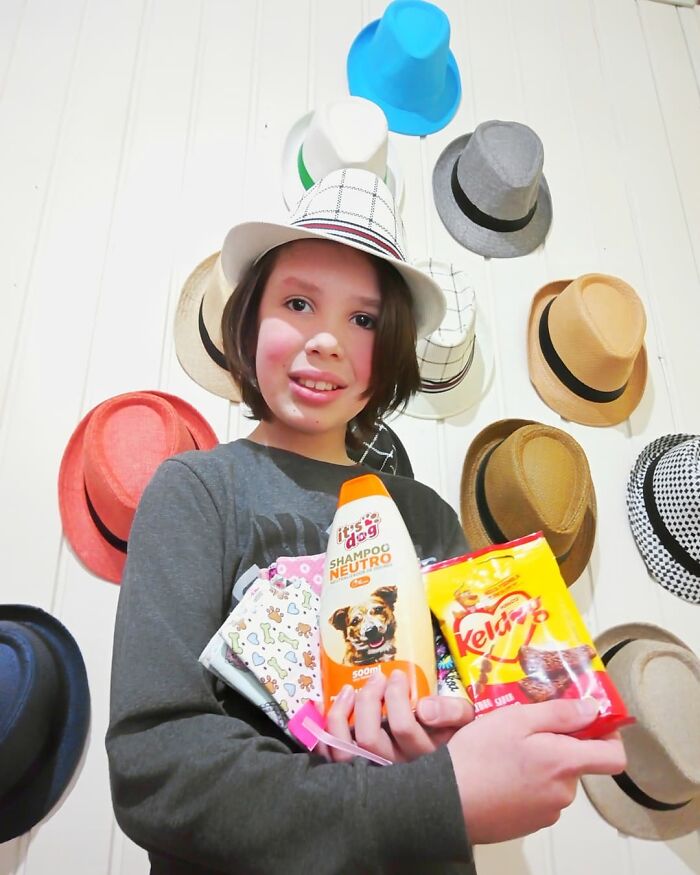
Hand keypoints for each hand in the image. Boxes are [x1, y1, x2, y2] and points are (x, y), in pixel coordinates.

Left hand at [325, 669, 473, 762]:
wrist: (445, 775)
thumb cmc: (450, 740)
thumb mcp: (464, 723)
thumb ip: (452, 711)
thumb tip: (423, 707)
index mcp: (422, 758)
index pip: (403, 727)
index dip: (397, 696)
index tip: (397, 675)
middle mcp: (394, 772)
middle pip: (369, 738)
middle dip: (369, 700)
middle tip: (377, 678)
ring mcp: (372, 777)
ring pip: (345, 752)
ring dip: (341, 715)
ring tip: (349, 690)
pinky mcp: (353, 776)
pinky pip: (331, 759)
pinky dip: (324, 733)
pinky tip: (327, 708)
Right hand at [447, 697, 626, 843]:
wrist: (446, 801)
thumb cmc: (479, 755)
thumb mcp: (516, 719)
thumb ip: (559, 713)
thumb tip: (592, 710)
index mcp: (565, 764)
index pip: (614, 757)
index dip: (608, 736)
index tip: (590, 721)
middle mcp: (564, 793)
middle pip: (577, 763)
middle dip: (558, 744)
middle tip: (524, 728)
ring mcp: (547, 812)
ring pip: (554, 779)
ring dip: (539, 764)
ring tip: (505, 751)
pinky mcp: (528, 824)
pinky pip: (538, 796)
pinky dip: (526, 783)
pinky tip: (500, 774)